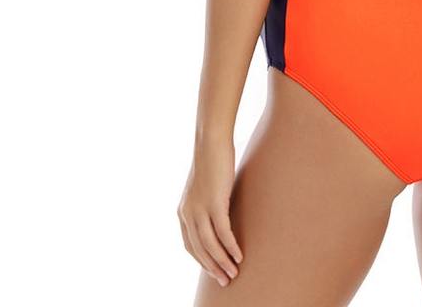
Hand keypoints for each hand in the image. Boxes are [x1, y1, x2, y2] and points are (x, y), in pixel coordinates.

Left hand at [177, 139, 243, 286]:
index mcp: (183, 211)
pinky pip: (222, 232)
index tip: (214, 270)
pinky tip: (239, 255)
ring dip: (222, 262)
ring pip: (210, 245)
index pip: (190, 245)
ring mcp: (199, 209)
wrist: (210, 141)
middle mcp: (187, 213)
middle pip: (199, 249)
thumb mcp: (206, 187)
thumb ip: (208, 202)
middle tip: (225, 280)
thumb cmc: (212, 160)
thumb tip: (220, 212)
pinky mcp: (214, 203)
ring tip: (234, 273)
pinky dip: (230, 246)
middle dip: (212, 267)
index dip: (202, 260)